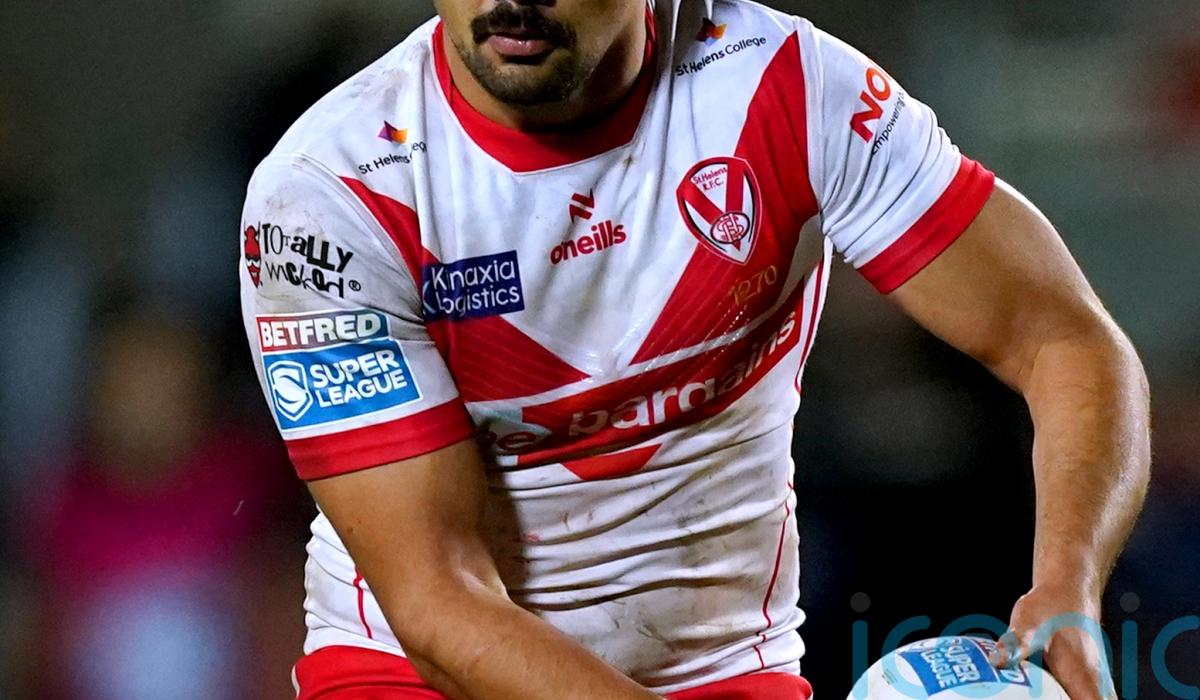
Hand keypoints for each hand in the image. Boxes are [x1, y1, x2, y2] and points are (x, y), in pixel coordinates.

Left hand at [992, 586, 1115, 699]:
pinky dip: (1064, 698)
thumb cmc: (1050, 606)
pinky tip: (1036, 695)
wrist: (1068, 587)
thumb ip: (1015, 645)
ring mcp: (1093, 684)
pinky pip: (1082, 699)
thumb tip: (997, 660)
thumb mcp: (1028, 624)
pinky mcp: (1084, 680)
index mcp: (1087, 681)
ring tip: (1037, 698)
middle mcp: (1096, 686)